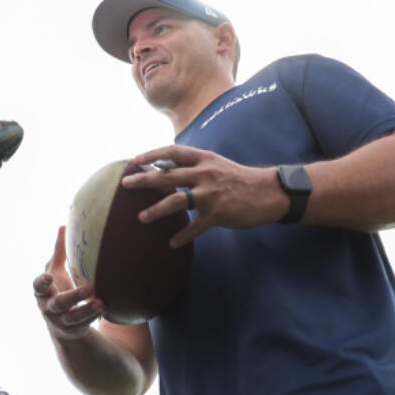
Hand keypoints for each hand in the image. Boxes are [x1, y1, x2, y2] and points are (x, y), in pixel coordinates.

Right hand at [33, 226, 104, 338]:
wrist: (60, 323)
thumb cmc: (58, 290)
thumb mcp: (55, 271)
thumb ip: (58, 252)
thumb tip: (63, 226)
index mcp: (43, 292)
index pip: (38, 287)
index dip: (42, 283)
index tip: (49, 277)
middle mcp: (49, 307)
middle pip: (58, 303)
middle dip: (72, 297)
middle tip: (88, 289)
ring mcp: (60, 320)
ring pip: (73, 317)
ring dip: (87, 310)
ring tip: (101, 303)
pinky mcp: (73, 329)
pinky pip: (84, 323)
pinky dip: (93, 316)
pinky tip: (105, 307)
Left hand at [123, 145, 285, 247]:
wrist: (268, 192)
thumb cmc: (238, 178)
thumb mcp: (216, 164)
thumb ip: (193, 166)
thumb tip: (164, 167)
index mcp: (204, 159)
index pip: (173, 152)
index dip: (153, 154)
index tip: (136, 160)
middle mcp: (205, 174)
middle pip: (168, 176)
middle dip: (144, 180)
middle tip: (126, 185)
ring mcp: (211, 194)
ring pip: (177, 202)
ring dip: (156, 210)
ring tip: (141, 217)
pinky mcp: (219, 214)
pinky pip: (196, 227)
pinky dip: (183, 236)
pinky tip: (172, 243)